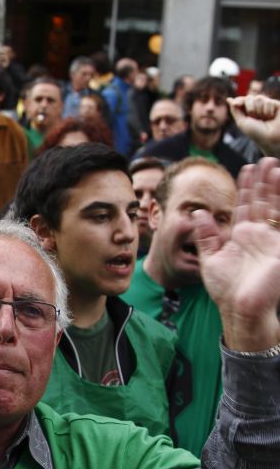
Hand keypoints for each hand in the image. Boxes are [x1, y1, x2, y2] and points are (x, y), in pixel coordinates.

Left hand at [192, 157, 279, 351]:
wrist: (239, 308)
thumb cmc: (224, 289)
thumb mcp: (210, 258)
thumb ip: (206, 235)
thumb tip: (197, 213)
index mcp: (241, 236)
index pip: (246, 206)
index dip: (247, 188)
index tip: (247, 169)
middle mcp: (258, 235)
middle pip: (262, 202)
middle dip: (263, 181)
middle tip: (265, 160)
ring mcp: (271, 241)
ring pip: (274, 208)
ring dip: (275, 188)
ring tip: (274, 166)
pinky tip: (279, 187)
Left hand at [230, 95, 279, 156]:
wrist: (272, 138)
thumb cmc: (256, 133)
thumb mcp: (242, 122)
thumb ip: (235, 110)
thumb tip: (229, 99)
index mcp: (248, 112)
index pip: (242, 100)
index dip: (239, 100)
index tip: (236, 104)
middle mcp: (258, 107)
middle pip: (249, 98)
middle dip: (250, 108)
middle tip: (254, 118)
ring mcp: (267, 105)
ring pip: (259, 98)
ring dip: (259, 111)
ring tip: (264, 119)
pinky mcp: (277, 105)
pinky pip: (268, 102)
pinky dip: (268, 111)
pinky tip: (271, 117)